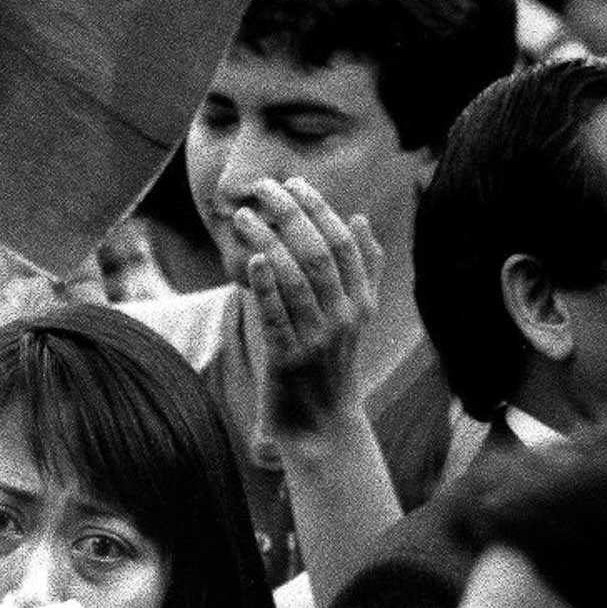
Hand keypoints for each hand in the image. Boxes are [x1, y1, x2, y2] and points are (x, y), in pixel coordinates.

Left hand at [233, 177, 384, 440]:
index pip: (344, 243)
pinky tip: (251, 260)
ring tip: (244, 215)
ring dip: (268, 241)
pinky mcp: (287, 360)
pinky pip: (276, 316)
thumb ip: (362, 268)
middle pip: (319, 253)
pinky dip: (264, 286)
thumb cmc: (330, 363)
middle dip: (291, 213)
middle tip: (263, 187)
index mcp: (360, 302)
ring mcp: (316, 339)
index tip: (295, 182)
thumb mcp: (354, 315)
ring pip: (295, 279)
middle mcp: (344, 317)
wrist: (321, 425)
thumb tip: (359, 217)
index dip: (320, 208)